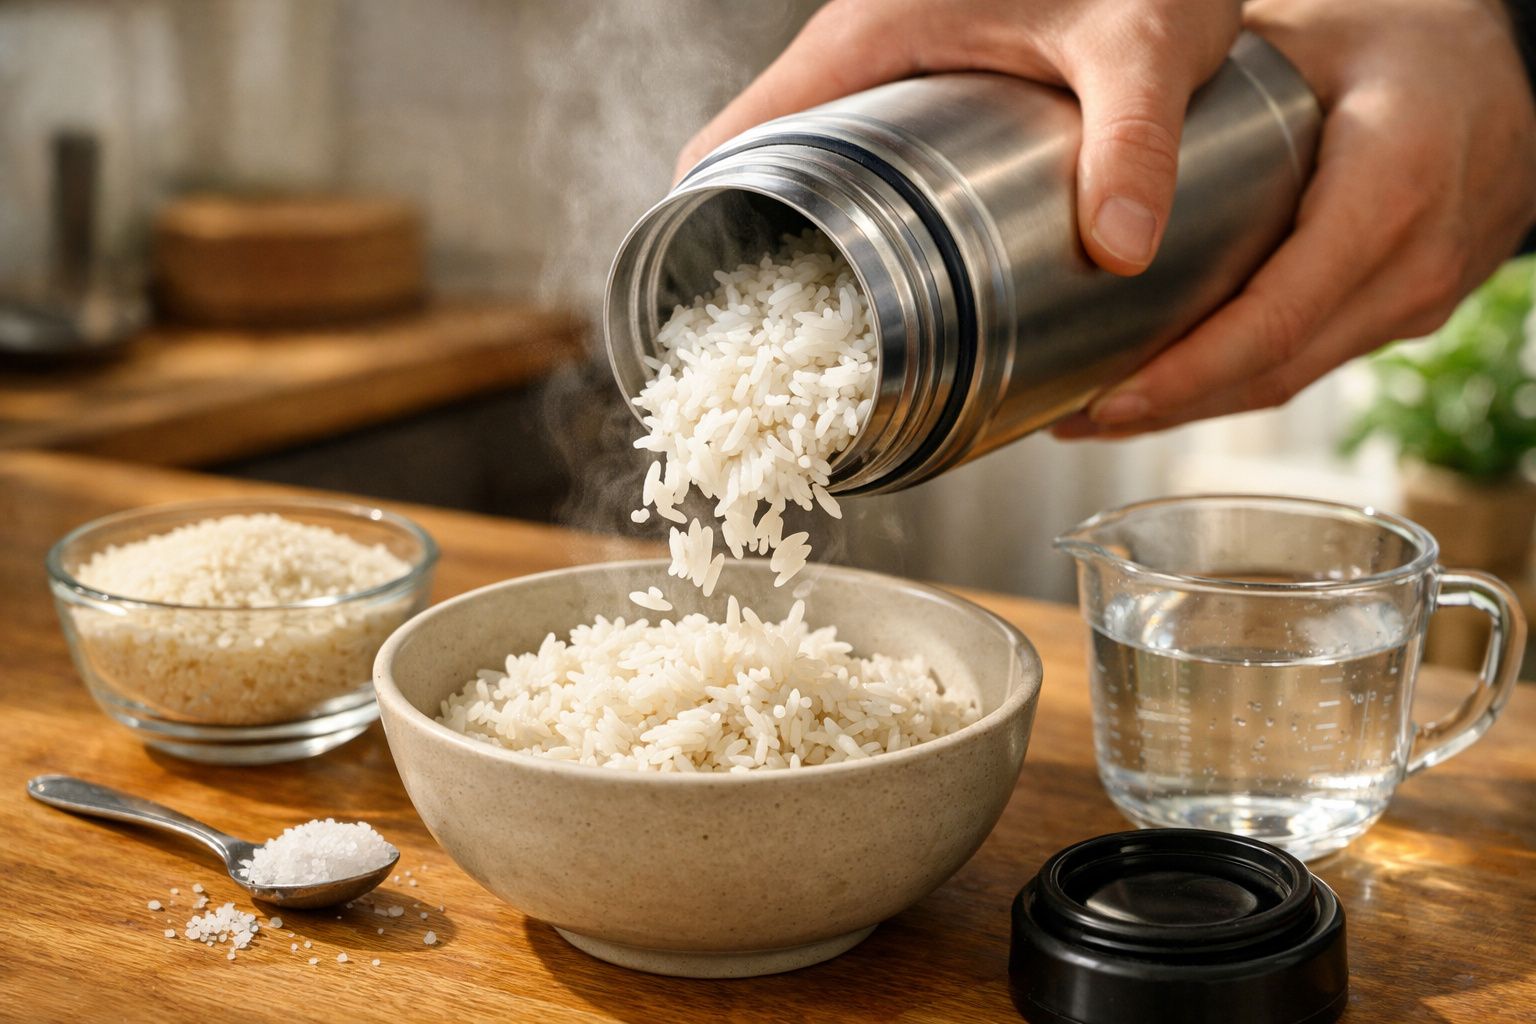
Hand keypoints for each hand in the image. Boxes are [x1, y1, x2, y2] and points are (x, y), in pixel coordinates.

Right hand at [677, 0, 1243, 275]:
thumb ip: (1134, 142)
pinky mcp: (920, 80)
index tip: (715, 309)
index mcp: (866, 35)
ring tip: (831, 327)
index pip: (733, 135)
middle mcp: (857, 49)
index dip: (701, 222)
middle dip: (756, 253)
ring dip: (803, 237)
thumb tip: (1119, 252)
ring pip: (805, 160)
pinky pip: (853, 151)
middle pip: (759, 162)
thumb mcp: (1141, 44)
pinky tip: (888, 272)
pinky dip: (846, 211)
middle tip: (786, 344)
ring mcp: (884, 65)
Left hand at [1054, 0, 1535, 437]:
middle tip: (1076, 418)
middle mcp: (1417, 258)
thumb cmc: (1407, 37)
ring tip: (1096, 414)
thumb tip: (1090, 143)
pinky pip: (1311, 360)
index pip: (1280, 315)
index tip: (1111, 398)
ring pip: (1293, 378)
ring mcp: (1420, 296)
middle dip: (1170, 407)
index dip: (1189, 372)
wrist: (1515, 67)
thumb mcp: (1308, 38)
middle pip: (1278, 368)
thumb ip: (1210, 92)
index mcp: (1393, 185)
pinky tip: (1163, 387)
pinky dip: (1233, 382)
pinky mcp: (1406, 311)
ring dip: (1192, 408)